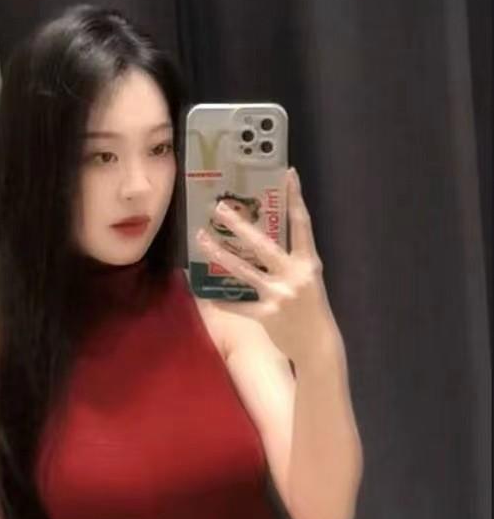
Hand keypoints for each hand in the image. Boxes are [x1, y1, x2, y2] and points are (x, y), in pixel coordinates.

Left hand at [195, 168, 338, 365]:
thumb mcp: (309, 277)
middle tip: (219, 208)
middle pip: (262, 244)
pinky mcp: (266, 315)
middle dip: (239, 225)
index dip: (296, 198)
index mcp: (309, 262)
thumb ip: (291, 258)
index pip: (302, 224)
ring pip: (243, 270)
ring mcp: (279, 295)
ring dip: (220, 254)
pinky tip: (208, 296)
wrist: (318, 345)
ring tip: (201, 239)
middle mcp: (294, 275)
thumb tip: (264, 236)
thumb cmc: (312, 307)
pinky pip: (239, 305)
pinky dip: (224, 302)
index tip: (289, 174)